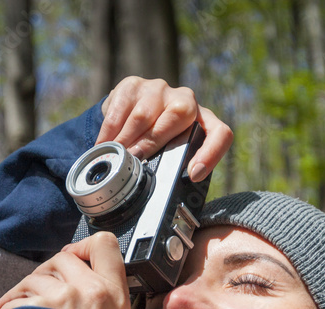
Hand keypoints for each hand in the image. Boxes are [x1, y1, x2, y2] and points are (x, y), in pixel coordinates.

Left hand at [0, 232, 129, 308]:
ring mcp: (63, 298)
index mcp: (115, 294)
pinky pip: (14, 300)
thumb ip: (104, 303)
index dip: (84, 245)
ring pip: (35, 277)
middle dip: (46, 272)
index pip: (105, 244)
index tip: (75, 256)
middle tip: (39, 291)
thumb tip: (83, 283)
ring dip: (20, 293)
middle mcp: (91, 289)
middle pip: (63, 256)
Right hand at [98, 77, 232, 182]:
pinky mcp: (134, 86)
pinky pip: (121, 108)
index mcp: (204, 122)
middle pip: (179, 116)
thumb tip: (168, 205)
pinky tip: (104, 145)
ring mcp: (160, 90)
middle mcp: (186, 102)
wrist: (129, 114)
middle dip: (153, 142)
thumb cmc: (154, 144)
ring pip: (145, 113)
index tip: (193, 174)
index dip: (211, 153)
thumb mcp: (168, 157)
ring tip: (117, 156)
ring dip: (128, 138)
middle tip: (135, 161)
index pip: (220, 133)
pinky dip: (110, 131)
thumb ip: (173, 170)